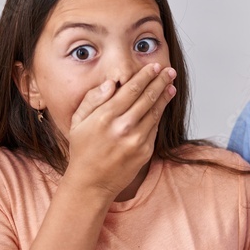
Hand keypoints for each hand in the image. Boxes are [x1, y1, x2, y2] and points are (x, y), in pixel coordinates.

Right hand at [63, 62, 176, 196]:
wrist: (91, 183)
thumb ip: (93, 99)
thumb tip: (111, 83)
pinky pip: (154, 128)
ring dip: (165, 96)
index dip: (145, 76)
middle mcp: (123, 127)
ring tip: (171, 85)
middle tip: (169, 71)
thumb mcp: (78, 122)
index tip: (153, 67)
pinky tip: (162, 105)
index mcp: (105, 117)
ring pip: (155, 112)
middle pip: (147, 97)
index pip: (131, 90)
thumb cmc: (83, 149)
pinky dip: (159, 114)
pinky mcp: (145, 151)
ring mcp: (136, 140)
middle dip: (160, 81)